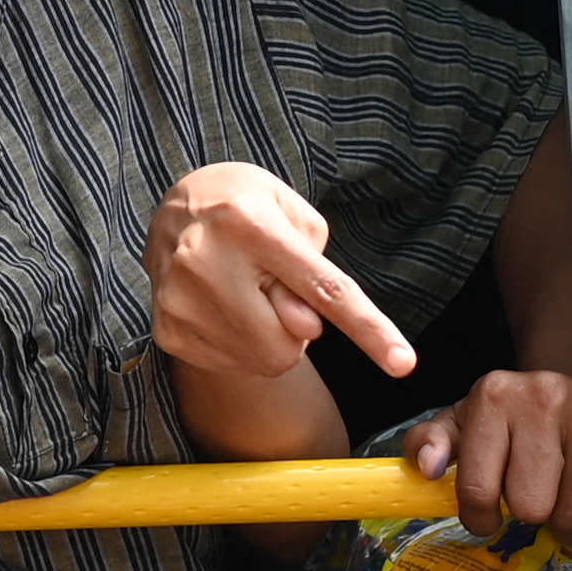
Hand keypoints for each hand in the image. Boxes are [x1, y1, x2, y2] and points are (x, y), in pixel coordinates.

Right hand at [145, 161, 414, 382]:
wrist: (174, 208)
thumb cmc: (247, 206)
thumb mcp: (291, 211)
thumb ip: (315, 271)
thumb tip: (304, 328)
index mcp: (250, 224)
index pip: (324, 289)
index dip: (369, 328)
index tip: (404, 365)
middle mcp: (208, 261)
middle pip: (290, 341)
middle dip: (297, 327)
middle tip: (272, 288)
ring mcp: (181, 299)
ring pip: (261, 359)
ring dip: (268, 337)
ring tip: (243, 294)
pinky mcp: (167, 328)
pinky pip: (229, 364)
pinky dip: (238, 344)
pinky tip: (220, 308)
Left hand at [405, 367, 571, 534]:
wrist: (570, 382)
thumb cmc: (508, 411)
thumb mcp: (461, 419)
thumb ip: (430, 441)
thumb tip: (428, 468)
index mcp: (493, 397)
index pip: (479, 487)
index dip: (479, 518)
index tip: (485, 519)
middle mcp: (542, 402)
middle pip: (529, 505)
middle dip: (523, 513)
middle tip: (523, 498)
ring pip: (571, 512)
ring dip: (560, 518)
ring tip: (553, 494)